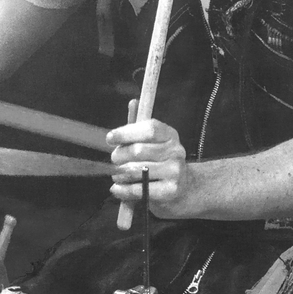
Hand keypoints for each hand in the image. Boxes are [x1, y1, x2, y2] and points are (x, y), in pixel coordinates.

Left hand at [108, 101, 192, 217]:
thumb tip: (132, 102)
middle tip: (115, 160)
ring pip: (136, 171)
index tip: (110, 138)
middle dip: (119, 156)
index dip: (126, 132)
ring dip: (119, 174)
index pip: (148, 129)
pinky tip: (118, 188)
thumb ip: (139, 126)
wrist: (183, 187)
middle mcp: (176, 151)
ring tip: (117, 175)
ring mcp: (175, 171)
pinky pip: (139, 189)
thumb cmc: (159, 161)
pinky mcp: (171, 190)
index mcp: (170, 135)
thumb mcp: (152, 142)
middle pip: (138, 151)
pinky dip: (123, 190)